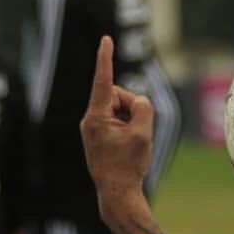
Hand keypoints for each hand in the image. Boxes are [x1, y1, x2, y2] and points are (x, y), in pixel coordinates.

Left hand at [81, 36, 152, 209]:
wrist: (117, 193)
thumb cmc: (129, 165)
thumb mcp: (142, 133)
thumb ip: (142, 107)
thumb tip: (136, 101)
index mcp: (96, 117)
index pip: (103, 81)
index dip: (105, 58)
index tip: (105, 39)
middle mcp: (90, 120)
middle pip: (119, 96)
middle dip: (132, 108)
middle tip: (136, 134)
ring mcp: (93, 128)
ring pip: (121, 109)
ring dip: (131, 122)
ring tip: (130, 146)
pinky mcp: (98, 135)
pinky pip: (119, 121)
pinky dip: (128, 130)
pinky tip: (127, 149)